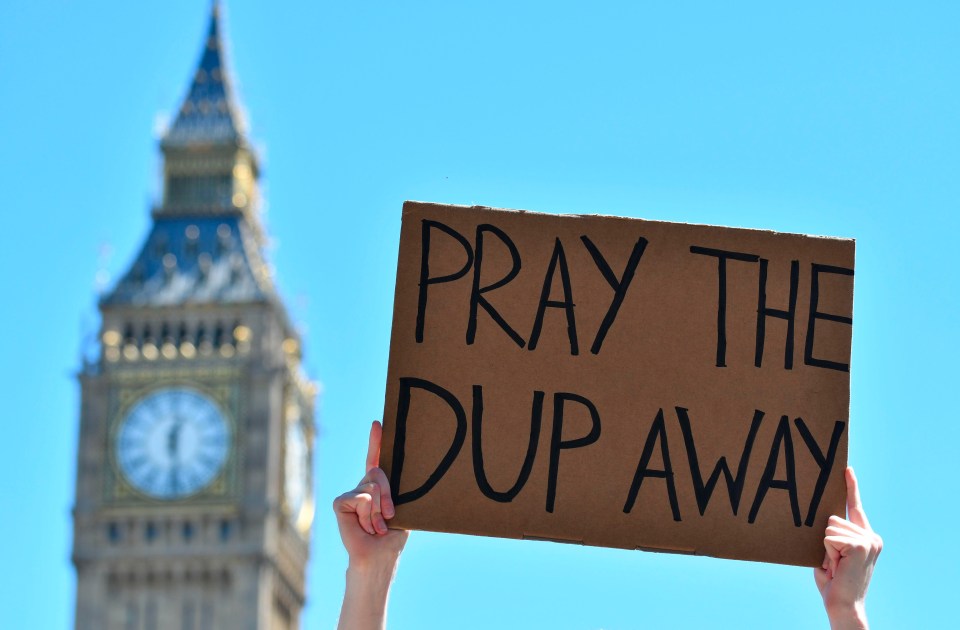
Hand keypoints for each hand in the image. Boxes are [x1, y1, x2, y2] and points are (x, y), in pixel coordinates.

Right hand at [334, 421, 408, 568]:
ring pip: (371, 486)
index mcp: (379, 488)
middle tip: (389, 516)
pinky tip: (364, 527)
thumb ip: (394, 489)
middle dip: (388, 495)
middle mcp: (363, 487)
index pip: (377, 460)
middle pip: (378, 472)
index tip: (378, 422)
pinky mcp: (341, 502)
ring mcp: (351, 493)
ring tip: (376, 526)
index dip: (376, 441)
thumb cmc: (392, 536)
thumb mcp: (400, 508)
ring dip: (379, 510)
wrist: (379, 557)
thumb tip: (389, 472)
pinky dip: (367, 513)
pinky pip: (359, 497)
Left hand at [814, 467, 881, 629]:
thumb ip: (831, 535)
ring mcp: (868, 539)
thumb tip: (821, 519)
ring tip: (836, 565)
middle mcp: (871, 535)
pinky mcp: (861, 543)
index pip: (855, 506)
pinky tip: (838, 566)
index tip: (846, 468)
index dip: (851, 486)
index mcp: (865, 536)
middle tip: (834, 562)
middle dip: (826, 540)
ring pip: (829, 526)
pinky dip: (828, 551)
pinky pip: (829, 536)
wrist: (843, 602)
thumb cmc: (833, 581)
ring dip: (826, 547)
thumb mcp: (831, 552)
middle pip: (832, 518)